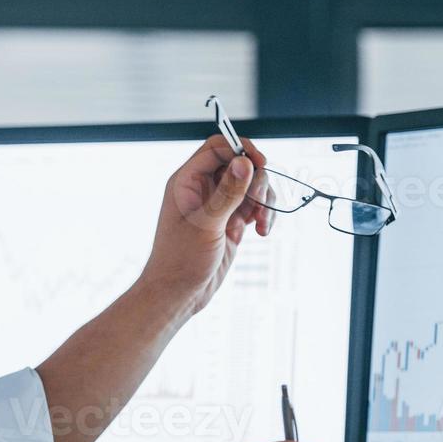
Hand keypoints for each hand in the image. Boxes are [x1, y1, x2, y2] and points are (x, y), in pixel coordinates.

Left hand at [139, 134, 274, 316]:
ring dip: (264, 199)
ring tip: (261, 222)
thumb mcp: (206, 224)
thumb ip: (227, 192)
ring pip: (251, 184)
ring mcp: (218, 204)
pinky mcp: (231, 221)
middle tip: (259, 204)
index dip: (241, 150)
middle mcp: (202, 188)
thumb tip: (244, 162)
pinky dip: (264, 214)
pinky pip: (254, 205)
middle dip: (256, 180)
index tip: (261, 164)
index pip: (217, 148)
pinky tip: (262, 231)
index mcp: (186, 181)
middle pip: (239, 163)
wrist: (179, 293)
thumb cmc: (180, 260)